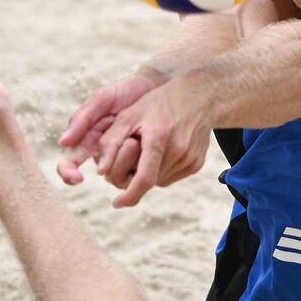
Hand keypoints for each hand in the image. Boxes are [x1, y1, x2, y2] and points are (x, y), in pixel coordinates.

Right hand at [57, 69, 164, 184]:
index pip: (69, 163)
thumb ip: (82, 119)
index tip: (78, 178)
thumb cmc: (123, 92)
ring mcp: (120, 158)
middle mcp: (100, 153)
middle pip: (96, 174)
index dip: (69, 174)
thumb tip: (63, 143)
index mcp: (85, 139)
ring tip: (136, 141)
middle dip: (105, 168)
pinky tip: (148, 154)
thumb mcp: (101, 100)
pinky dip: (141, 166)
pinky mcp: (139, 161)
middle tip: (113, 160)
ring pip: (116, 175)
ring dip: (125, 161)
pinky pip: (135, 172)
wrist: (153, 87)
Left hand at [95, 75, 213, 207]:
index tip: (117, 204)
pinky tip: (162, 150)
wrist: (199, 96)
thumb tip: (101, 171)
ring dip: (149, 173)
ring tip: (148, 149)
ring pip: (160, 181)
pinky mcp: (197, 164)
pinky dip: (161, 170)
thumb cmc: (158, 103)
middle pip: (150, 181)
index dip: (129, 196)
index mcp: (159, 138)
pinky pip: (172, 176)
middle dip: (135, 176)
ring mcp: (190, 159)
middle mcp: (178, 151)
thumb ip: (111, 142)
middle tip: (131, 158)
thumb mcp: (129, 115)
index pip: (144, 179)